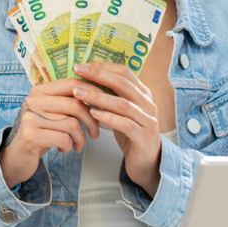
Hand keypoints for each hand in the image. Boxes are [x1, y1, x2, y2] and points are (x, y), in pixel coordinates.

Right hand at [0, 80, 98, 188]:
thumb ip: (67, 102)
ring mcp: (30, 117)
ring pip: (72, 124)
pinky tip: (63, 149)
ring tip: (77, 145)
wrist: (16, 157)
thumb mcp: (51, 114)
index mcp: (39, 91)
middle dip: (91, 121)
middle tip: (95, 134)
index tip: (102, 107)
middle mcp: (33, 100)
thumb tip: (99, 95)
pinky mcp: (30, 135)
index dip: (92, 94)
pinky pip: (63, 138)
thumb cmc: (40, 134)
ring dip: (80, 138)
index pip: (72, 83)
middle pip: (75, 105)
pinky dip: (69, 146)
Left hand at [71, 62, 162, 194]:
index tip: (83, 65)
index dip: (104, 67)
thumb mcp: (121, 112)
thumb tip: (85, 80)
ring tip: (79, 93)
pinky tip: (93, 114)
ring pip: (123, 104)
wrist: (147, 161)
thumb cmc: (130, 133)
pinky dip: (108, 117)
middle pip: (124, 84)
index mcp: (143, 94)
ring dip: (98, 97)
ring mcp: (148, 120)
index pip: (125, 73)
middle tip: (78, 71)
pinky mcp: (143, 136)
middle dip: (99, 75)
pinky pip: (125, 124)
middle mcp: (148, 104)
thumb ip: (110, 96)